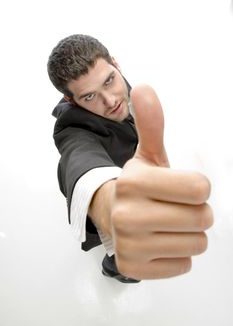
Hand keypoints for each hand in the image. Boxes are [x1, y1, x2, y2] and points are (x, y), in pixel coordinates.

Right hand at [111, 84, 213, 279]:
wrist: (113, 215)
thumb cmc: (139, 186)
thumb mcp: (147, 155)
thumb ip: (151, 124)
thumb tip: (144, 88)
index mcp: (133, 181)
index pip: (200, 189)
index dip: (198, 188)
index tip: (181, 187)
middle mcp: (126, 215)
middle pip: (202, 218)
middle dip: (196, 212)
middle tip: (175, 207)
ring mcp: (129, 245)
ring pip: (196, 243)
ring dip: (188, 233)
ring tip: (166, 224)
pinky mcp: (132, 269)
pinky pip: (183, 264)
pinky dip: (177, 254)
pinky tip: (159, 242)